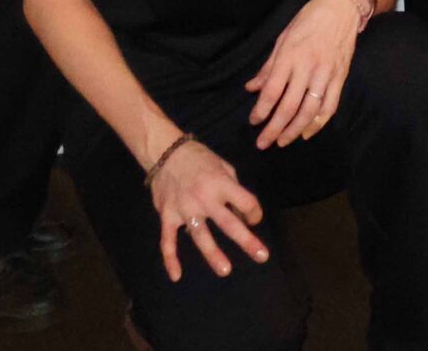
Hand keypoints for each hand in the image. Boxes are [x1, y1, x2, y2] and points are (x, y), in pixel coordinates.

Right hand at [148, 138, 268, 282]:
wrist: (166, 151)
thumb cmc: (200, 159)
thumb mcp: (224, 166)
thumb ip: (234, 189)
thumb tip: (243, 216)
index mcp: (221, 183)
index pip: (246, 202)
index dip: (255, 213)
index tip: (254, 220)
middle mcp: (204, 198)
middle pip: (228, 222)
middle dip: (246, 240)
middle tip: (261, 256)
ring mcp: (185, 208)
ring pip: (200, 235)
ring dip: (213, 254)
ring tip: (225, 270)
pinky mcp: (167, 215)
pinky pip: (168, 240)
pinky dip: (170, 258)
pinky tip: (176, 276)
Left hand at [247, 0, 358, 146]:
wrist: (341, 8)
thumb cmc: (308, 20)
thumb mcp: (282, 38)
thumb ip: (268, 66)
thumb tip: (251, 88)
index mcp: (290, 56)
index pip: (272, 91)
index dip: (261, 110)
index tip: (253, 122)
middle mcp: (308, 67)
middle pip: (289, 106)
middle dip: (274, 128)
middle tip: (263, 143)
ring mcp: (326, 74)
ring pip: (309, 110)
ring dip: (294, 129)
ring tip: (282, 141)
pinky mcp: (340, 77)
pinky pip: (330, 106)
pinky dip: (318, 123)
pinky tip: (306, 133)